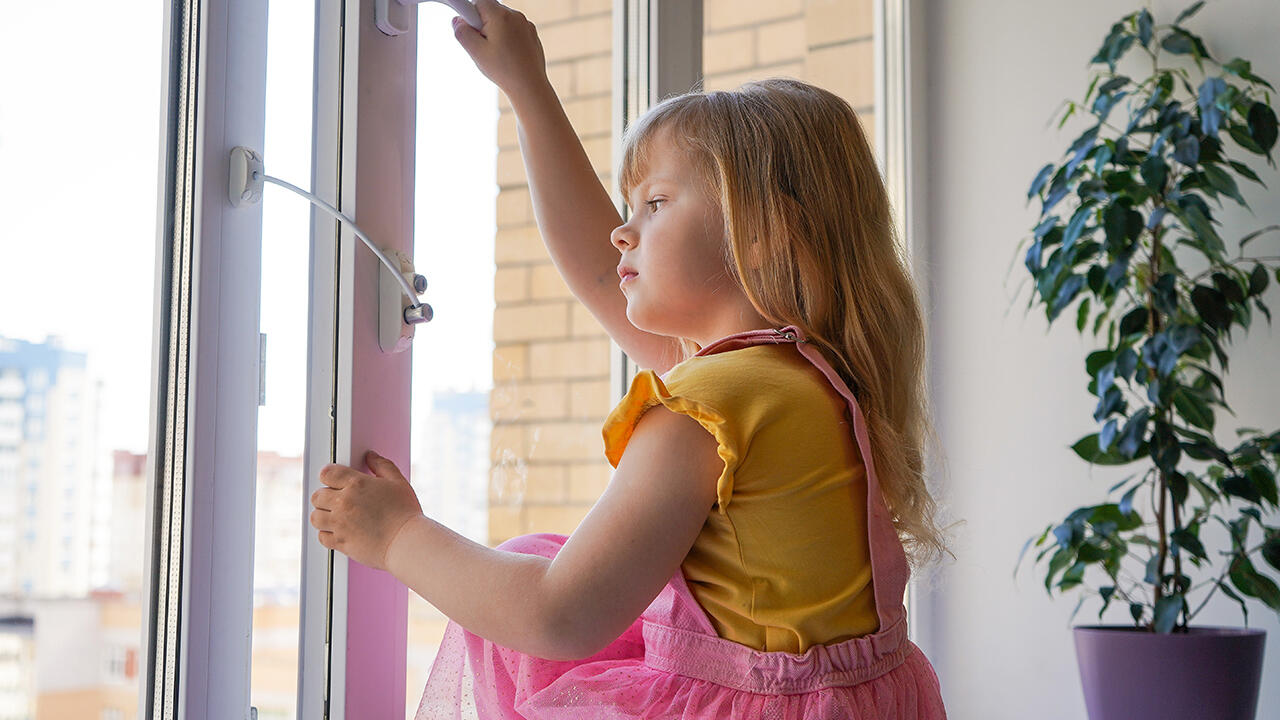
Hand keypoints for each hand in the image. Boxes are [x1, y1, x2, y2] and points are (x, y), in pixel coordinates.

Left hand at [310, 450, 423, 570]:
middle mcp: (344, 503)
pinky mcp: (341, 542)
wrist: (407, 542)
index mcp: (357, 484)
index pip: (327, 473)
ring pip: (315, 517)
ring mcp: (340, 524)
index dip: (329, 476)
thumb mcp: (398, 482)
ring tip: (334, 516)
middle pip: (317, 495)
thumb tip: (371, 456)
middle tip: (335, 499)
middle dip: (325, 496)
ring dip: (322, 515)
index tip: (334, 480)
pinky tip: (338, 532)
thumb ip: (382, 466)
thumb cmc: (405, 514)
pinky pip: (322, 537)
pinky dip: (327, 534)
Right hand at [451, 0, 550, 104]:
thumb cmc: (505, 71)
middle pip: (490, 10)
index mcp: (500, 16)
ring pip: (502, 21)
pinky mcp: (531, 34)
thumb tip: (457, 21)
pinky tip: (507, 56)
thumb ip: (462, 33)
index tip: (469, 27)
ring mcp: (526, 24)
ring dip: (495, 32)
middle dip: (482, 25)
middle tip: (482, 46)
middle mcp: (515, 16)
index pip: (478, 2)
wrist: (530, 87)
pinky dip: (507, 38)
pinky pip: (514, 29)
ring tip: (496, 54)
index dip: (469, 15)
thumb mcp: (476, 53)